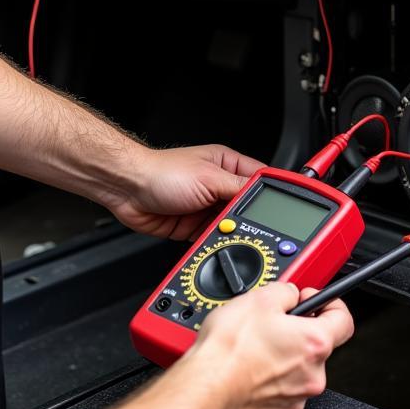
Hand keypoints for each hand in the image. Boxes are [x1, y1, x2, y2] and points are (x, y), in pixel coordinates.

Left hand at [109, 144, 265, 239]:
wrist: (128, 190)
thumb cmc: (161, 172)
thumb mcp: (209, 177)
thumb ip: (238, 188)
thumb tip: (263, 195)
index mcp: (226, 165)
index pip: (260, 179)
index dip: (272, 193)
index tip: (282, 209)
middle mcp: (218, 185)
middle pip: (246, 207)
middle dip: (248, 218)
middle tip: (252, 226)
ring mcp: (206, 207)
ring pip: (230, 225)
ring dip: (230, 231)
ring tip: (231, 234)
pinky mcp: (193, 226)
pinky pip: (212, 238)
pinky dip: (214, 242)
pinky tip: (215, 242)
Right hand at [185, 283, 354, 408]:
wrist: (205, 388)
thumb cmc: (229, 350)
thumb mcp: (259, 298)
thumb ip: (285, 292)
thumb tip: (289, 295)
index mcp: (315, 344)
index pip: (344, 320)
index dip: (331, 305)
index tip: (316, 302)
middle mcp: (312, 375)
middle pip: (317, 347)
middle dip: (298, 334)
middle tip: (272, 325)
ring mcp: (295, 399)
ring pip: (297, 371)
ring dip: (282, 359)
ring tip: (253, 350)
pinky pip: (279, 392)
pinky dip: (268, 381)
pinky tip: (248, 370)